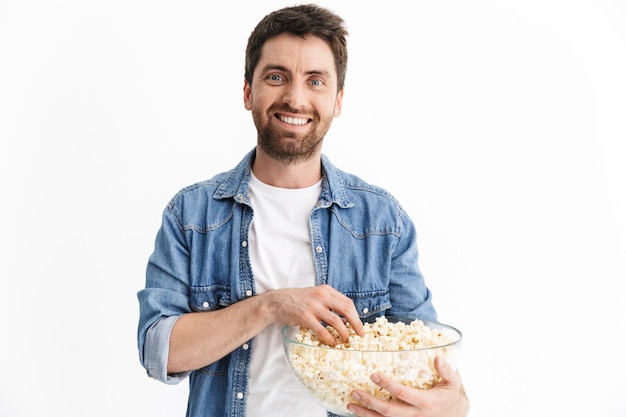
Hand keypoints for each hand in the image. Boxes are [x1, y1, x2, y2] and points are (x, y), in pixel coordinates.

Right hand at [267, 284, 363, 344]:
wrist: (275, 302)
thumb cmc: (296, 300)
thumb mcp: (315, 297)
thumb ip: (329, 305)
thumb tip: (345, 321)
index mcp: (326, 290)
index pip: (348, 302)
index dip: (356, 316)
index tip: (359, 326)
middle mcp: (321, 296)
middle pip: (346, 310)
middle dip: (356, 324)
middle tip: (359, 335)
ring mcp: (313, 306)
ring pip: (336, 321)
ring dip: (344, 333)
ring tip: (346, 341)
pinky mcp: (305, 317)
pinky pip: (322, 330)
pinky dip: (330, 338)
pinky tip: (332, 343)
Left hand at [347, 356, 468, 416]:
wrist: (457, 415)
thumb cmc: (452, 396)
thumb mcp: (454, 382)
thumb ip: (446, 370)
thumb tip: (437, 357)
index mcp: (425, 402)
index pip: (402, 393)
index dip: (387, 385)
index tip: (373, 375)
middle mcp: (416, 416)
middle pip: (389, 411)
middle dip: (370, 402)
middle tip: (355, 392)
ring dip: (366, 414)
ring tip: (351, 405)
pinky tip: (361, 415)